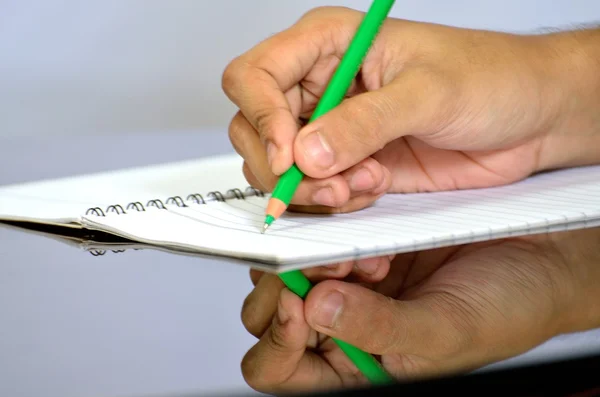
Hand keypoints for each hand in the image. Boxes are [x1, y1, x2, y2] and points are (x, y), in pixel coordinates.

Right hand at [223, 7, 599, 213]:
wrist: (528, 119)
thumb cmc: (490, 77)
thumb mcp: (427, 93)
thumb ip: (363, 124)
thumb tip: (305, 153)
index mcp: (327, 44)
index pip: (253, 76)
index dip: (260, 116)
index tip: (289, 154)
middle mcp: (320, 86)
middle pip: (254, 129)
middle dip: (284, 167)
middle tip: (330, 184)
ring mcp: (331, 129)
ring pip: (279, 169)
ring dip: (314, 189)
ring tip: (366, 183)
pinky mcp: (349, 164)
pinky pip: (315, 192)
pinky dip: (335, 201)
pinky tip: (373, 187)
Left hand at [239, 228, 599, 393]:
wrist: (540, 260)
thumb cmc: (503, 311)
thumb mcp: (444, 332)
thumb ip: (378, 329)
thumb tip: (316, 310)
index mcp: (355, 365)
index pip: (279, 367)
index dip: (276, 341)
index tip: (298, 303)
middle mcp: (343, 325)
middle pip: (270, 312)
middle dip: (287, 286)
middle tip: (328, 264)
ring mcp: (349, 280)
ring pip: (289, 267)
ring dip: (310, 251)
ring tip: (357, 244)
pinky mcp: (361, 242)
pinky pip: (318, 231)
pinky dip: (332, 223)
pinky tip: (367, 223)